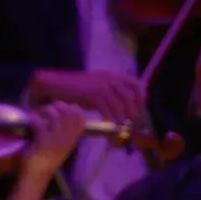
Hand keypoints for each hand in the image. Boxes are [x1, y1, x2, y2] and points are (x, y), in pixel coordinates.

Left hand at [23, 101, 86, 177]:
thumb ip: (63, 132)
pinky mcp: (44, 140)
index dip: (73, 108)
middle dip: (57, 106)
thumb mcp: (60, 146)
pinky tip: (29, 121)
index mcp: (73, 139)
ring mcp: (56, 139)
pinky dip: (33, 118)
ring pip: (55, 115)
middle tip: (46, 110)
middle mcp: (67, 138)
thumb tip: (59, 115)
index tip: (61, 108)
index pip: (82, 117)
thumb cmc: (47, 160)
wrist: (36, 175)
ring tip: (36, 114)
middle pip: (69, 112)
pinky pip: (39, 122)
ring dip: (44, 111)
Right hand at [30, 69, 145, 122]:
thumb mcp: (99, 86)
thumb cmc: (78, 88)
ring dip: (122, 118)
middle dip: (133, 111)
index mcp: (114, 75)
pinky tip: (109, 124)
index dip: (141, 97)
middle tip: (131, 121)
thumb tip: (126, 105)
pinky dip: (110, 119)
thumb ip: (113, 92)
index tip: (140, 107)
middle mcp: (111, 79)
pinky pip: (108, 111)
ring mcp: (103, 86)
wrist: (58, 85)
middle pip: (130, 97)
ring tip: (121, 124)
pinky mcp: (95, 95)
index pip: (137, 84)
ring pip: (120, 106)